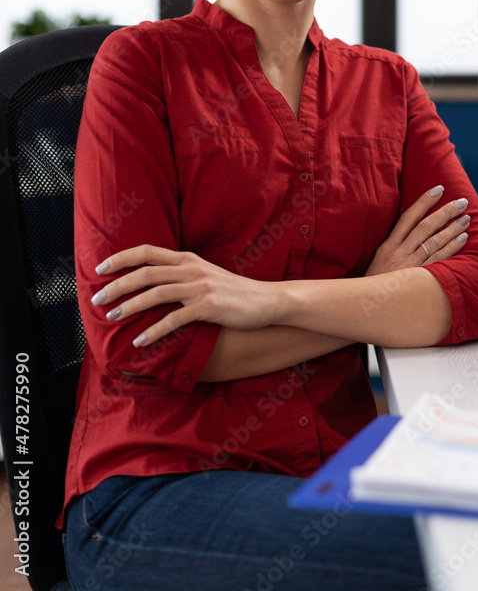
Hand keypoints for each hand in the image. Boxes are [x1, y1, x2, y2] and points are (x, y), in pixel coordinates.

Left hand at [90, 245, 278, 346]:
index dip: (121, 258)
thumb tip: (151, 284)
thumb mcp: (204, 276)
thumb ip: (180, 275)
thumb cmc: (232, 292)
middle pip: (145, 272)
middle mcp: (191, 269)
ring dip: (130, 306)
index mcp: (187, 259)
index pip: (147, 251)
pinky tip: (140, 341)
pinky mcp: (209, 306)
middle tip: (97, 300)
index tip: (100, 269)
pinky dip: (154, 330)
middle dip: (117, 285)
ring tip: (112, 318)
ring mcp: (200, 287)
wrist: (266, 301)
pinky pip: (175, 318)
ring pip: (156, 292)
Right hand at [364, 186, 468, 276]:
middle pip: (425, 226)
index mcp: (388, 246)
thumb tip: (413, 231)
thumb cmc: (375, 285)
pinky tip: (463, 239)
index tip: (438, 190)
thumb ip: (395, 246)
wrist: (366, 308)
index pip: (408, 217)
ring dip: (452, 228)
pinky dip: (452, 248)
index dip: (424, 201)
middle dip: (445, 212)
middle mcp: (399, 252)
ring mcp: (409, 266)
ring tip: (466, 218)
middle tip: (461, 202)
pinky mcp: (418, 279)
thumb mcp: (379, 260)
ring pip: (434, 241)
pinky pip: (439, 260)